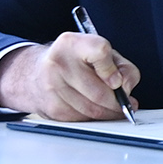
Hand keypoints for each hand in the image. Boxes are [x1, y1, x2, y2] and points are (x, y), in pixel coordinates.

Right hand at [0, 32, 138, 120]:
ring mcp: (51, 87)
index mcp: (72, 43)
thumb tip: (126, 88)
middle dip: (117, 102)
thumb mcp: (102, 53)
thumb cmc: (76, 62)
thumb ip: (122, 67)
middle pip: (98, 92)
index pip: (100, 52)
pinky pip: (81, 119)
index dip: (112, 69)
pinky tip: (95, 110)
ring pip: (91, 110)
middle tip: (126, 103)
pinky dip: (93, 118)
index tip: (117, 80)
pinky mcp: (50, 108)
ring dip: (108, 113)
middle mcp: (58, 63)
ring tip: (113, 107)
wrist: (37, 74)